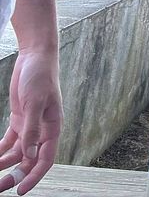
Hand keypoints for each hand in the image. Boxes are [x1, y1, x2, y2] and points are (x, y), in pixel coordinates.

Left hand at [0, 49, 62, 193]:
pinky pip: (8, 142)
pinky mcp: (18, 120)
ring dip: (4, 165)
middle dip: (15, 175)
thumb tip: (29, 157)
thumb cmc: (41, 77)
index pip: (45, 159)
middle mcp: (42, 130)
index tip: (20, 190)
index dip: (34, 176)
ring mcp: (29, 126)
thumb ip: (32, 130)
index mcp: (53, 128)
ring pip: (17, 154)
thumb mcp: (35, 103)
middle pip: (29, 160)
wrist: (35, 56)